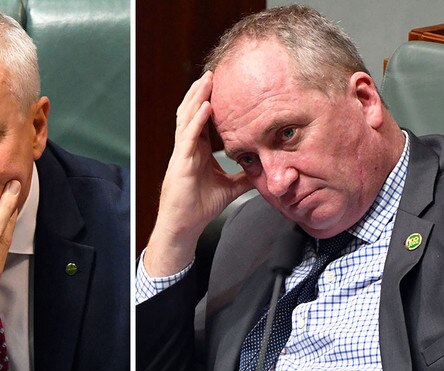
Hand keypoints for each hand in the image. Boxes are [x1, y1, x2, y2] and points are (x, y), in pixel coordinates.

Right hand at [144, 71, 252, 275]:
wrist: (184, 225)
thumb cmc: (199, 206)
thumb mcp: (229, 187)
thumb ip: (243, 176)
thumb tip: (263, 170)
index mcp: (197, 151)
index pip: (202, 120)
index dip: (209, 102)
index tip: (220, 86)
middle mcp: (187, 148)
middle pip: (191, 113)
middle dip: (201, 92)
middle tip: (213, 73)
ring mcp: (182, 153)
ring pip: (187, 118)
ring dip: (197, 98)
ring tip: (207, 80)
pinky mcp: (180, 162)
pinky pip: (188, 136)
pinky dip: (196, 121)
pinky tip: (206, 107)